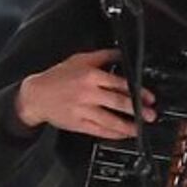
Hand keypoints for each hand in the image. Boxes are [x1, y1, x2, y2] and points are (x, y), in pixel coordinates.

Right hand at [14, 47, 152, 139]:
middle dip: (137, 109)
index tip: (149, 97)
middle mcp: (87, 93)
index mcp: (90, 76)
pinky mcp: (77, 123)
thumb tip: (123, 53)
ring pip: (110, 119)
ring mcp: (82, 110)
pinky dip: (113, 133)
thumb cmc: (56, 77)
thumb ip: (103, 56)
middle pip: (118, 102)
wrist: (35, 95)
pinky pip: (99, 130)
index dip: (137, 91)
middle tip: (151, 114)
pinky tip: (123, 134)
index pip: (119, 83)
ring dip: (129, 125)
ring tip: (140, 128)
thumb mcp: (79, 60)